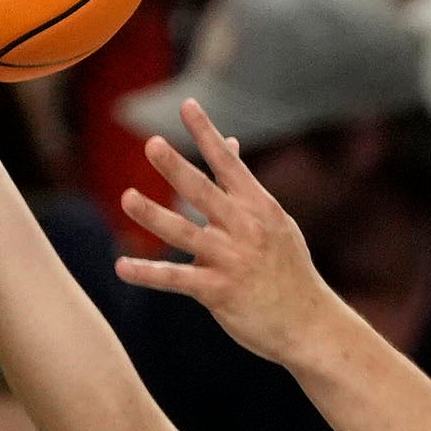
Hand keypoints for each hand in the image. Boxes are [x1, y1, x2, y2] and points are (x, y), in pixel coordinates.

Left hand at [117, 102, 348, 368]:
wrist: (309, 324)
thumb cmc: (287, 269)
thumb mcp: (273, 222)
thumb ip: (243, 187)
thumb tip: (228, 144)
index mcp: (258, 207)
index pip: (228, 164)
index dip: (207, 134)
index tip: (188, 106)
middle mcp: (245, 228)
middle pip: (204, 192)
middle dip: (177, 168)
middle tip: (152, 144)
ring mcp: (232, 260)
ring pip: (185, 233)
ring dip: (154, 215)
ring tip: (128, 198)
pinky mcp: (219, 292)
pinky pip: (176, 280)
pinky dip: (148, 273)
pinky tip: (122, 266)